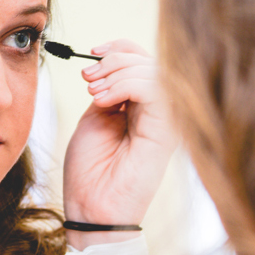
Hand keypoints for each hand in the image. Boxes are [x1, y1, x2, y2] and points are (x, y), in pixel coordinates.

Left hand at [61, 38, 177, 226]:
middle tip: (88, 79)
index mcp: (144, 107)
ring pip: (155, 71)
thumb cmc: (91, 170)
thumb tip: (107, 64)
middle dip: (114, 60)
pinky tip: (103, 100)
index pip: (145, 60)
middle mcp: (160, 112)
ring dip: (116, 73)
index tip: (91, 53)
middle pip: (151, 61)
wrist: (91, 206)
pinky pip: (155, 90)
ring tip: (94, 93)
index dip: (119, 48)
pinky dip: (125, 85)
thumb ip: (108, 91)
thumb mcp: (95, 118)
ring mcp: (166, 121)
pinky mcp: (165, 132)